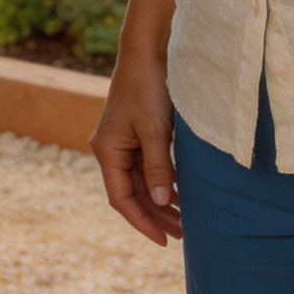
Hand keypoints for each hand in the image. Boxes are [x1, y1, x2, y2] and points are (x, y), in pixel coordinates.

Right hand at [91, 50, 182, 245]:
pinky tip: (180, 194)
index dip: (142, 222)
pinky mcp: (136, 134)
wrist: (148, 53)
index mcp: (107, 151)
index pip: (121, 199)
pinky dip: (163, 183)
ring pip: (140, 183)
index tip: (164, 241)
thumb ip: (158, 168)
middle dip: (156, 215)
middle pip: (131, 193)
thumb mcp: (155, 131)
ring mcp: (123, 142)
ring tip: (186, 221)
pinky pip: (147, 168)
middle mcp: (111, 150)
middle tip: (184, 236)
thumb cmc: (148, 89)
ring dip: (160, 201)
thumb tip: (160, 201)